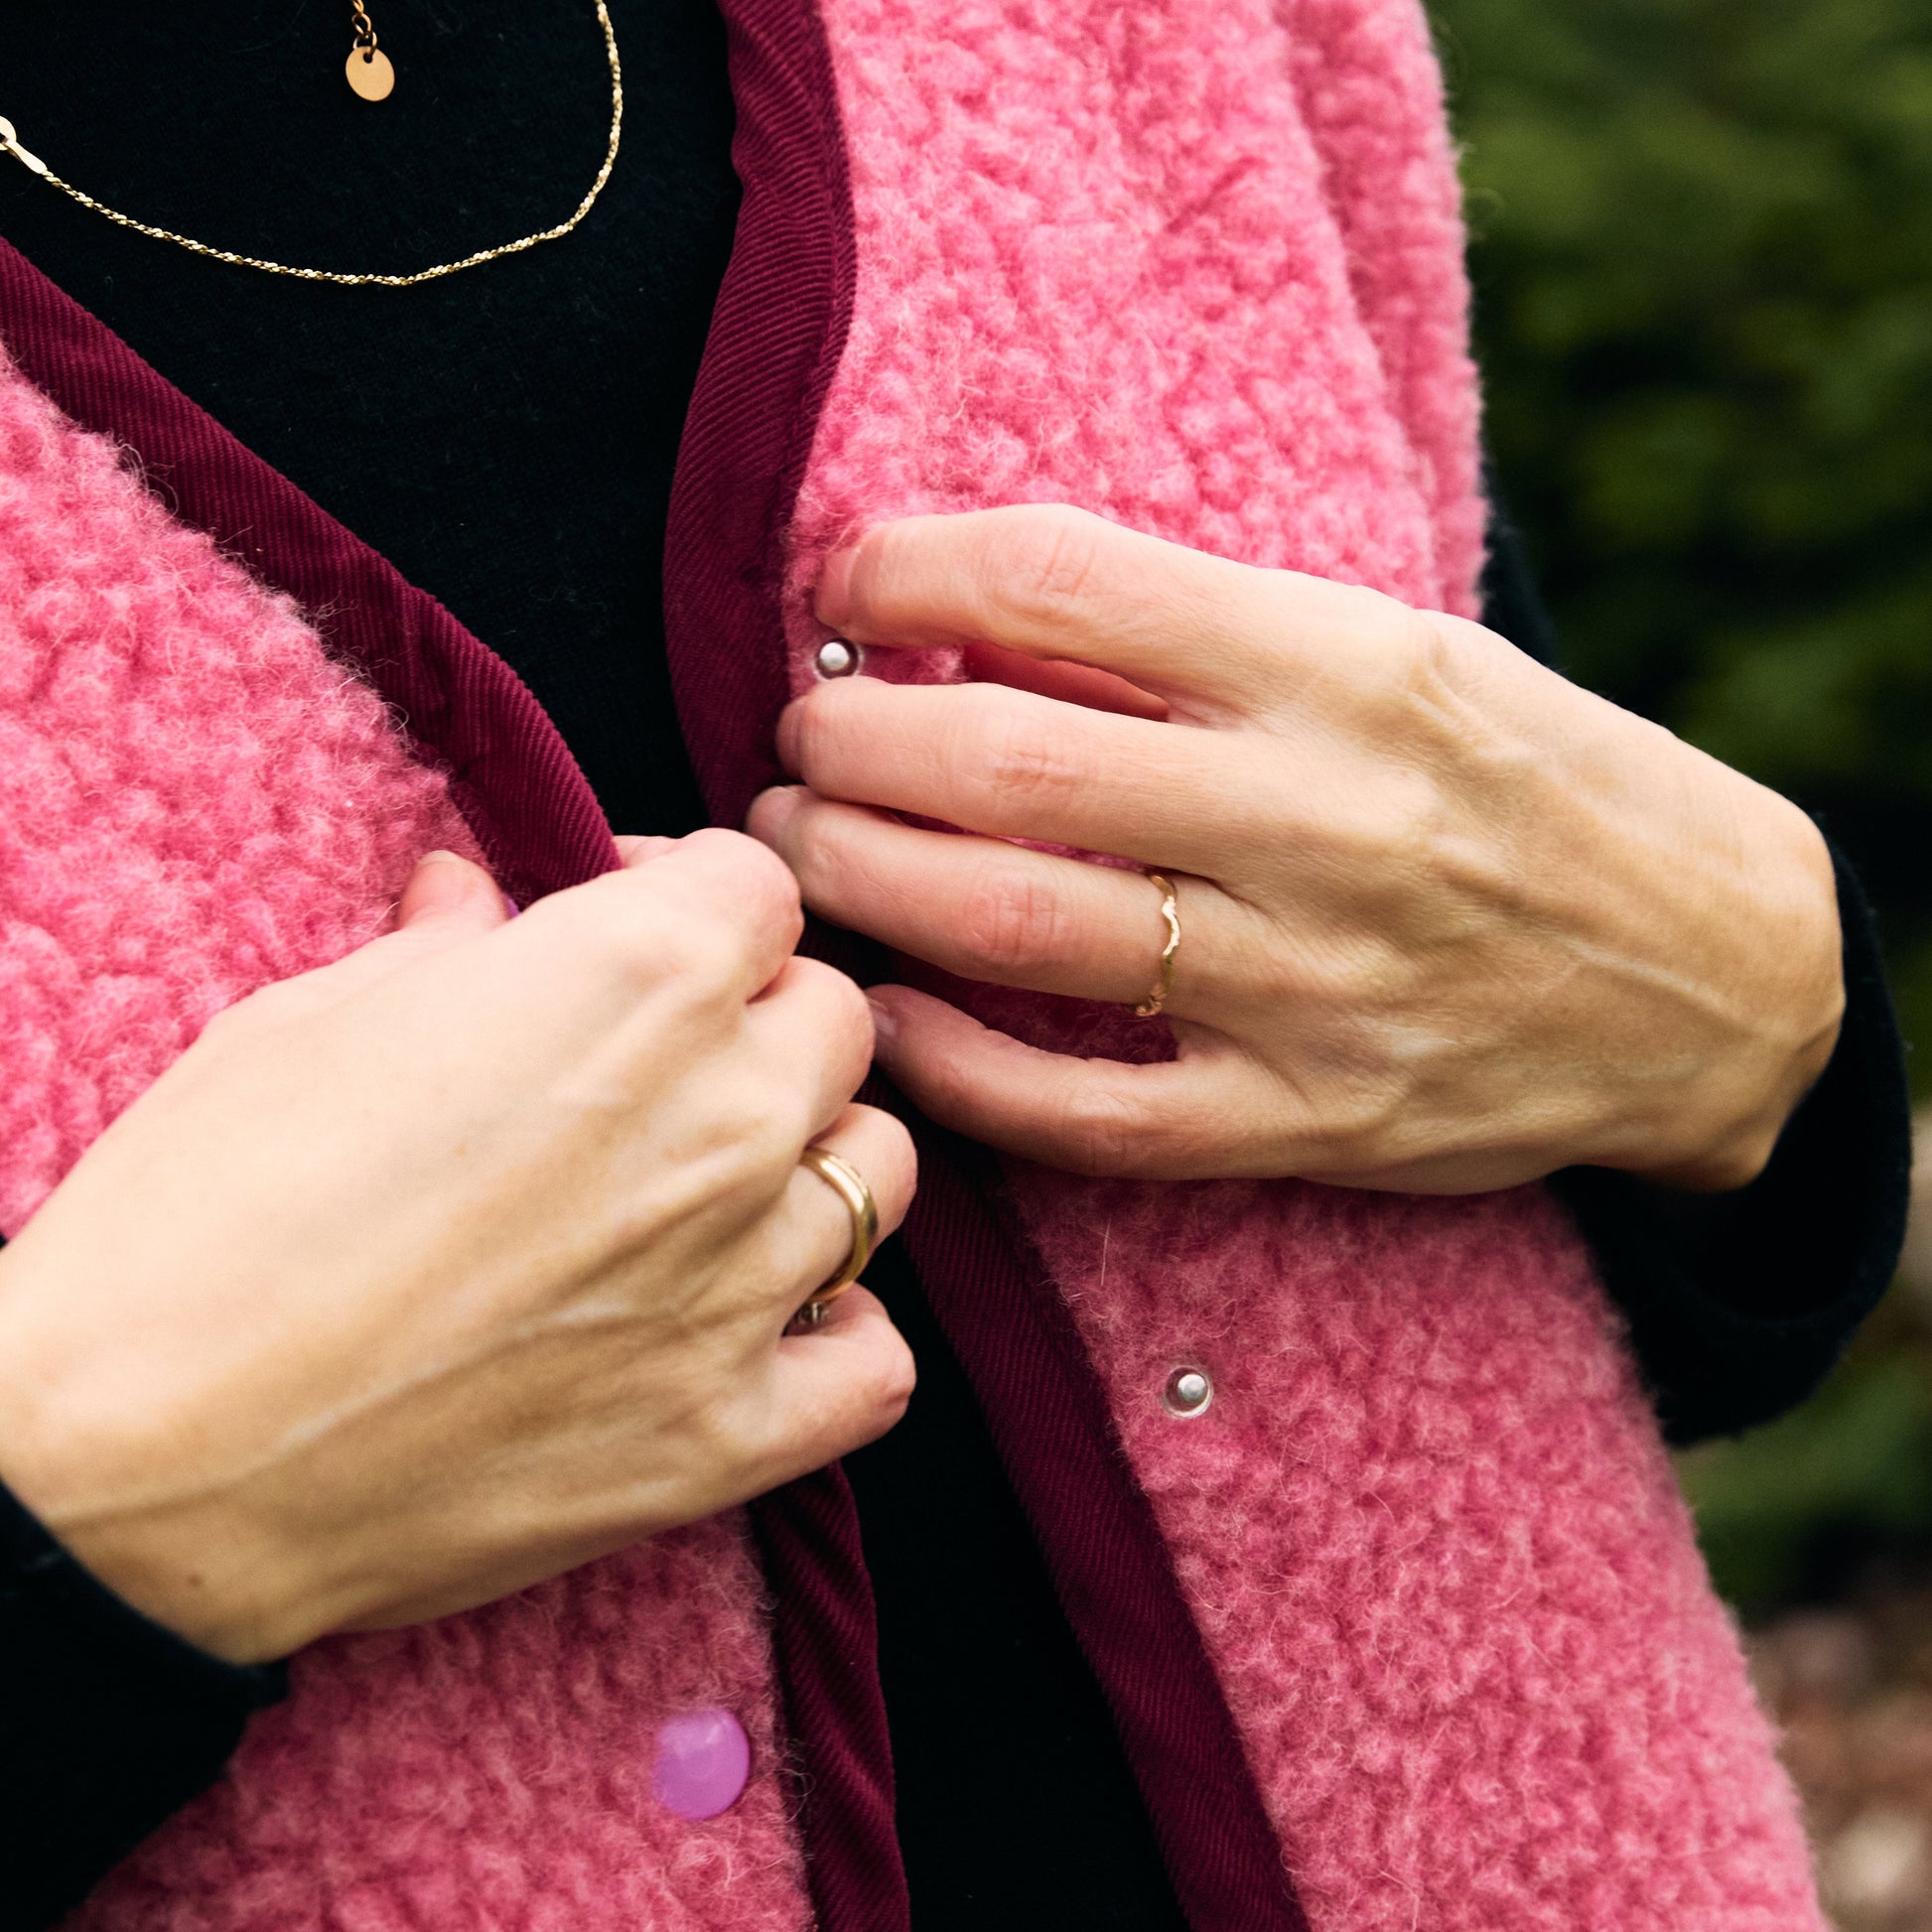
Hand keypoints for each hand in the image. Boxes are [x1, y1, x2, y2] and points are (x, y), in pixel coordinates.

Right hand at [0, 834, 914, 1663]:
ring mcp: (743, 1282)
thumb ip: (450, 944)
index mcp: (639, 977)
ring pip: (877, 1171)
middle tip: (658, 1060)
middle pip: (835, 1020)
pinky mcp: (727, 1435)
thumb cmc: (206, 1210)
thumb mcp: (314, 1017)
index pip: (760, 887)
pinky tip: (776, 1321)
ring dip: (813, 1158)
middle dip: (757, 1018)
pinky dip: (843, 1335)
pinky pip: (878, 1366)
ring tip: (715, 1183)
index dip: (689, 894)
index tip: (628, 924)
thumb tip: (480, 897)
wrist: (139, 1456)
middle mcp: (727, 1115)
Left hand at [748, 505, 1841, 1193]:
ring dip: (864, 879)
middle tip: (797, 737)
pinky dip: (956, 1067)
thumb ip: (1207, 644)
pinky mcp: (1308, 1122)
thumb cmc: (1534, 790)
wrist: (1718, 979)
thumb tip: (975, 617)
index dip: (907, 569)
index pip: (1065, 581)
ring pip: (1019, 926)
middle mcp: (1327, 820)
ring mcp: (1316, 985)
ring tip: (799, 849)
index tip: (844, 587)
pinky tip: (886, 1016)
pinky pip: (1085, 1112)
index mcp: (1350, 667)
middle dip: (848, 740)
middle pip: (1007, 763)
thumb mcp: (1407, 662)